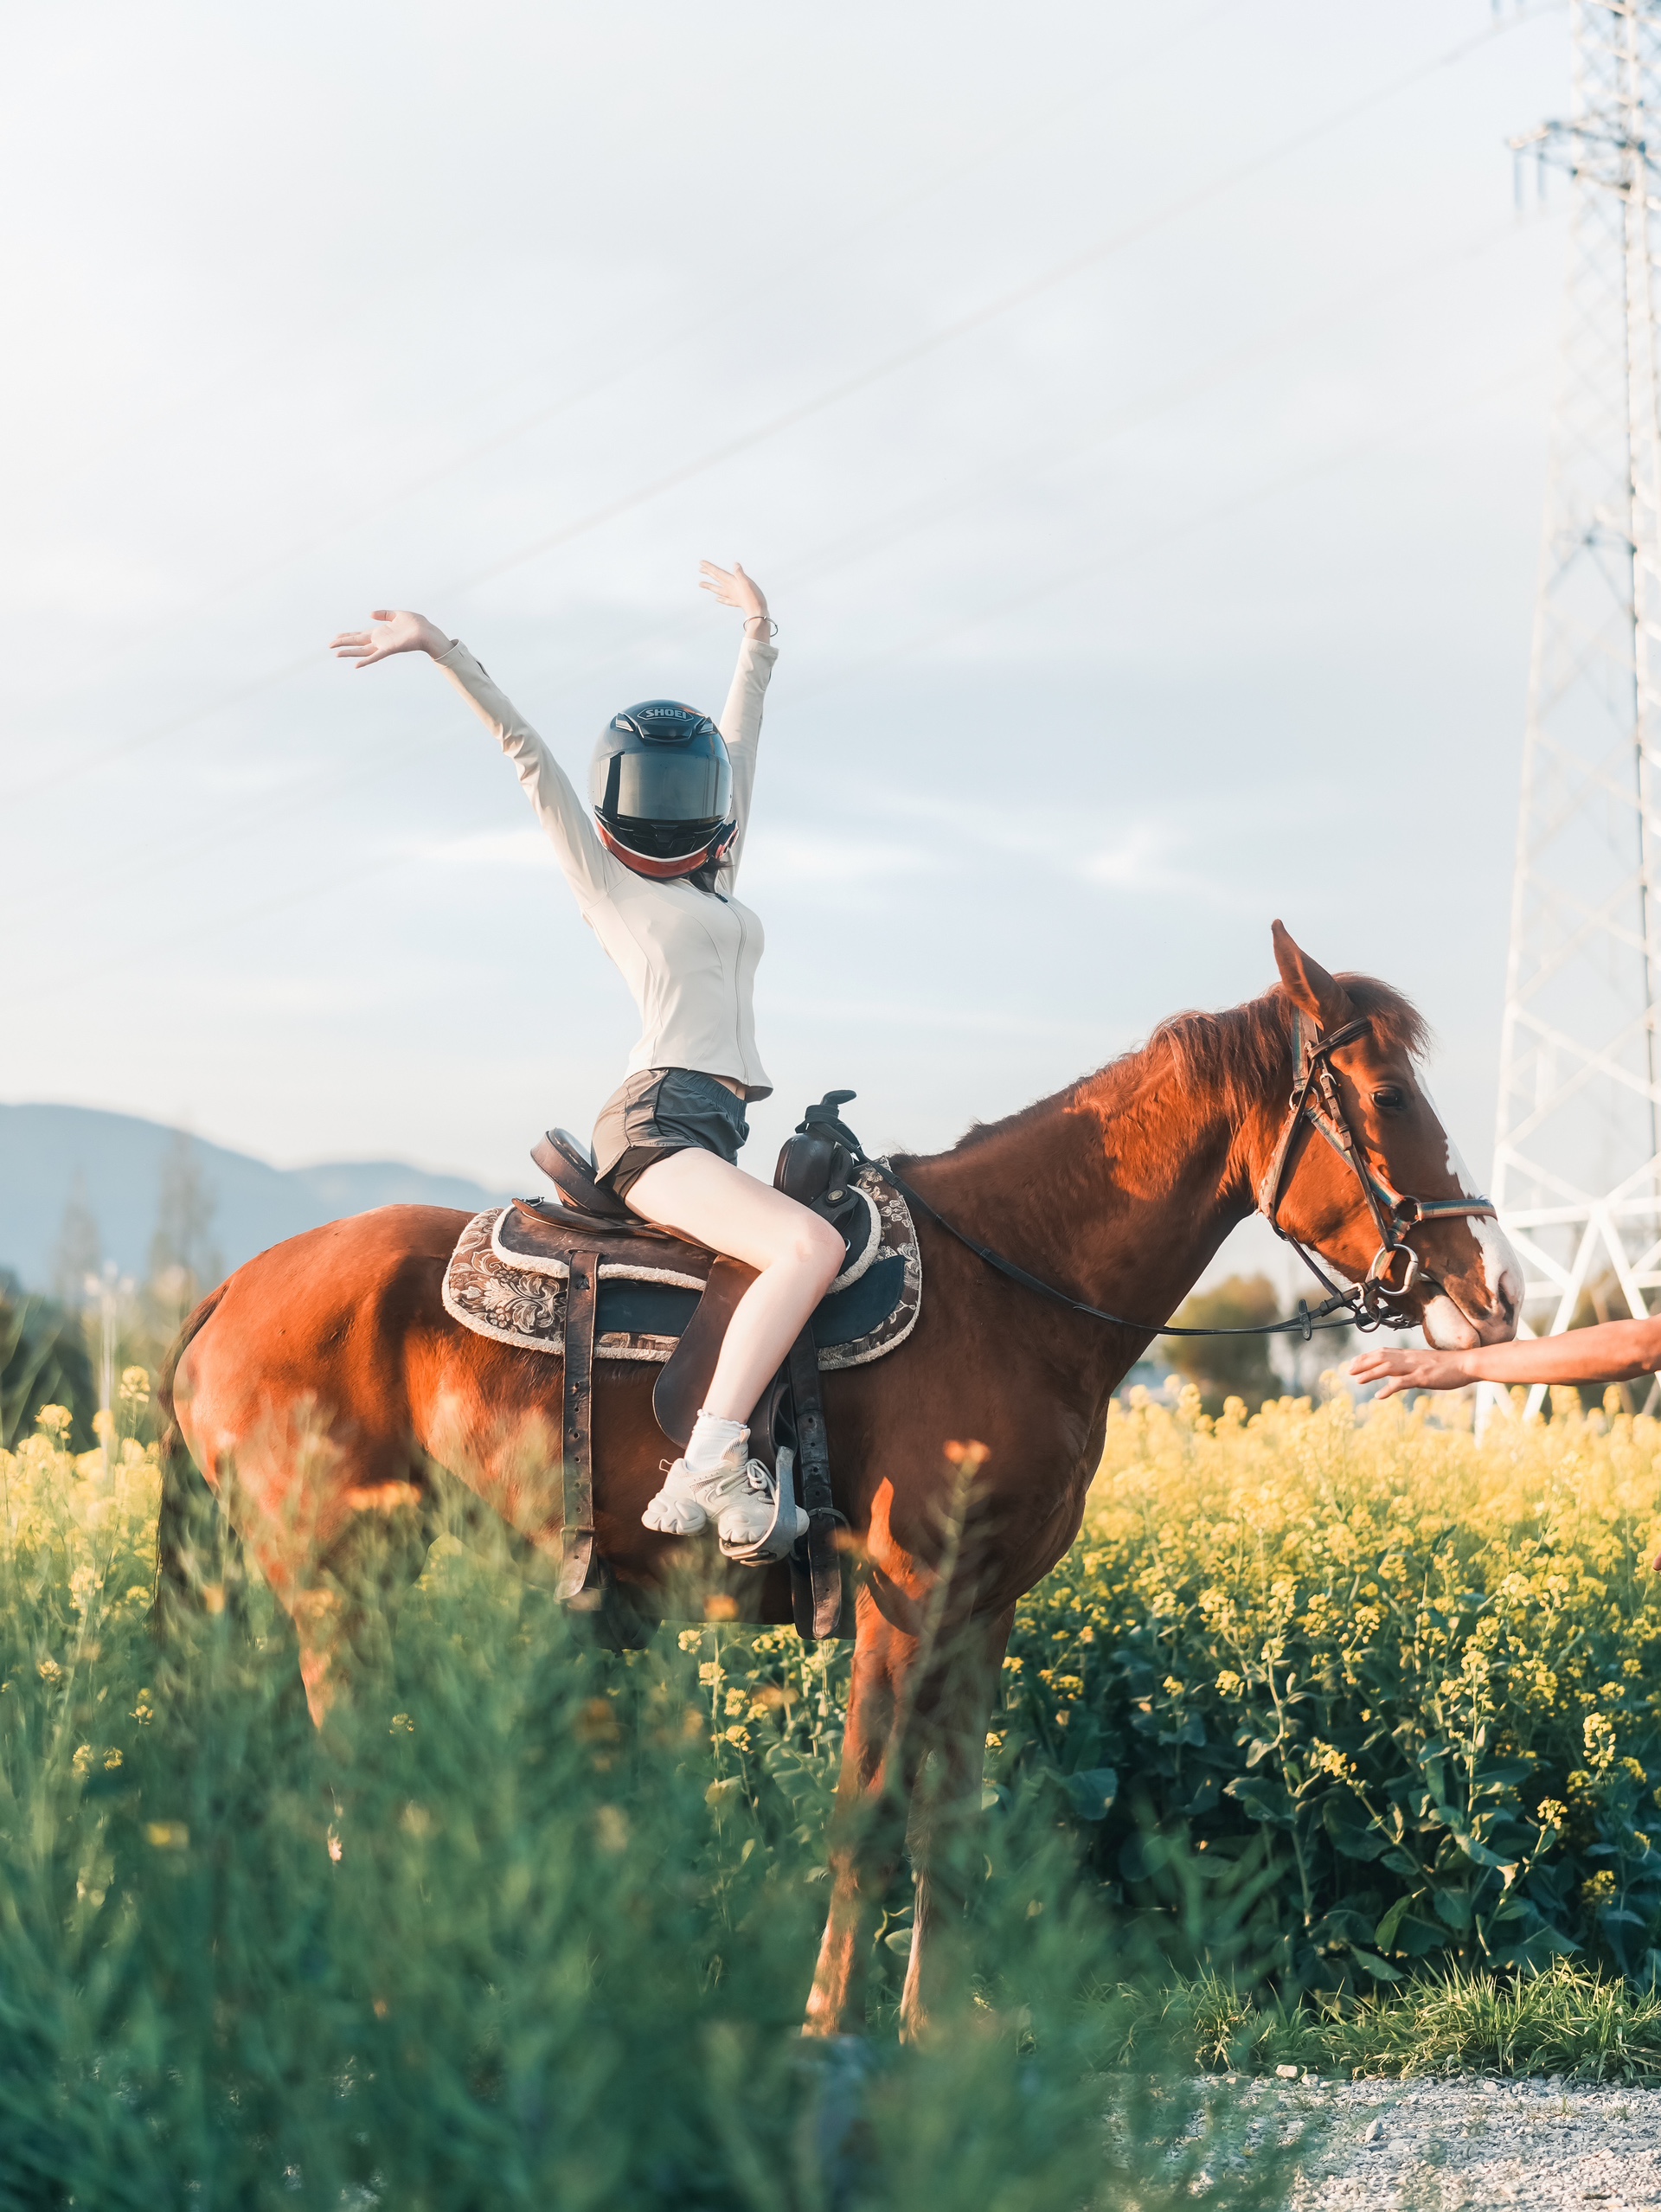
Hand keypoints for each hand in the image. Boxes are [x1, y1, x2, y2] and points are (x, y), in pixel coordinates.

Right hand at [330, 610, 451, 667]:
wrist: (427, 631)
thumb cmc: (416, 624)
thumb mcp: (397, 615)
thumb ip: (384, 614)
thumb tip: (370, 614)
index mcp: (380, 632)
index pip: (360, 634)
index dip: (348, 635)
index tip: (336, 636)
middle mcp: (379, 640)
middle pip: (357, 643)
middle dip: (343, 643)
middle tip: (329, 645)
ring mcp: (383, 646)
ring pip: (362, 651)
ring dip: (349, 652)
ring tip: (336, 654)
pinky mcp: (389, 649)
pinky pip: (375, 656)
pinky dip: (365, 660)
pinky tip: (355, 664)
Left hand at [699, 560, 769, 626]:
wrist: (757, 613)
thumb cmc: (753, 598)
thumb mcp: (747, 583)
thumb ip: (740, 574)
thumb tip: (735, 564)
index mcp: (731, 582)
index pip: (718, 572)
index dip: (710, 567)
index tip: (701, 563)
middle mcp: (730, 589)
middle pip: (717, 579)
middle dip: (708, 573)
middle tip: (700, 569)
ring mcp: (733, 596)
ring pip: (718, 590)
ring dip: (709, 586)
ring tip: (701, 584)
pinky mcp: (738, 602)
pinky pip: (726, 600)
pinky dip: (721, 598)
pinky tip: (717, 599)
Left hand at [1347, 1346, 1472, 1399]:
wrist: (1466, 1364)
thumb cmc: (1448, 1365)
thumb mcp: (1426, 1362)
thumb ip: (1413, 1365)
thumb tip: (1402, 1372)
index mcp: (1409, 1355)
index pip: (1383, 1352)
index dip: (1366, 1357)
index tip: (1353, 1362)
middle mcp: (1409, 1358)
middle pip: (1380, 1358)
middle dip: (1363, 1364)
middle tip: (1348, 1371)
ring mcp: (1415, 1367)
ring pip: (1387, 1367)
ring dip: (1371, 1374)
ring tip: (1357, 1380)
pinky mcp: (1423, 1377)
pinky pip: (1403, 1382)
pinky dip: (1389, 1388)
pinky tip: (1379, 1395)